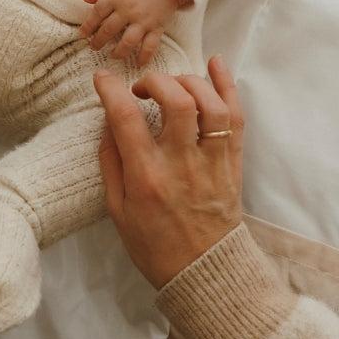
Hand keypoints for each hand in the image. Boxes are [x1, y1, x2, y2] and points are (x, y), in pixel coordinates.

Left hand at [80, 0, 191, 65]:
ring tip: (113, 55)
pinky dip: (145, 56)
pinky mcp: (157, 26)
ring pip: (127, 41)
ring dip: (118, 52)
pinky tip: (139, 63)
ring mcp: (143, 20)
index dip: (88, 25)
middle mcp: (128, 10)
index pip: (97, 14)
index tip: (82, 34)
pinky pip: (150, 45)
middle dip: (99, 41)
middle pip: (109, 30)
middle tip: (94, 47)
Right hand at [94, 56, 243, 288]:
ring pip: (210, 104)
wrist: (206, 275)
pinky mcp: (233, 163)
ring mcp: (212, 162)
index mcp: (147, 177)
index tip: (102, 78)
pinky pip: (236, 117)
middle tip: (142, 89)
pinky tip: (215, 64)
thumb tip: (109, 122)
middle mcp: (182, 164)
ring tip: (173, 86)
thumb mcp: (117, 210)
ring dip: (189, 82)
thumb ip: (112, 162)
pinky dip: (227, 86)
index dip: (111, 90)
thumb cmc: (155, 245)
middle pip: (176, 101)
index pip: (126, 119)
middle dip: (155, 81)